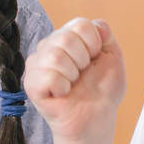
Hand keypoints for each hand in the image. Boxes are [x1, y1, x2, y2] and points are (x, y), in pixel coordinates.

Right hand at [23, 17, 125, 143]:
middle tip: (82, 75)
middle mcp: (49, 46)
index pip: (80, 25)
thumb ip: (106, 35)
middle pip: (66, 38)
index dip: (94, 45)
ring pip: (55, 56)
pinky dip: (62, 88)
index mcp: (67, 36)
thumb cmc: (103, 90)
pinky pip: (48, 76)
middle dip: (83, 60)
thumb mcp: (113, 58)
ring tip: (72, 84)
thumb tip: (97, 25)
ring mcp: (37, 64)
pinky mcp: (31, 83)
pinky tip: (63, 93)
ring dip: (72, 75)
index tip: (94, 60)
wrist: (97, 118)